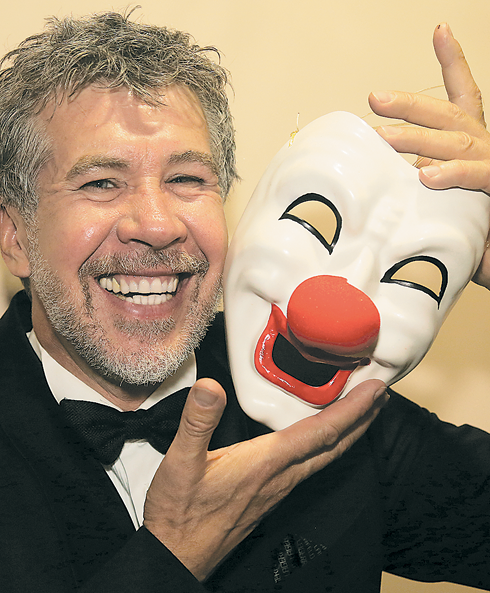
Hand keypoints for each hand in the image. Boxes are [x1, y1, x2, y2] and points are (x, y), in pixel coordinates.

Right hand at [144, 377, 386, 580]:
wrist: (178, 554)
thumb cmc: (180, 512)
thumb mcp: (180, 462)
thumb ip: (197, 422)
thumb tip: (210, 388)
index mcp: (266, 463)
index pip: (321, 431)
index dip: (352, 409)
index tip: (375, 389)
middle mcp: (281, 475)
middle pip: (334, 445)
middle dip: (362, 418)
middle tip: (381, 395)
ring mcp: (279, 487)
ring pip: (326, 456)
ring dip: (350, 432)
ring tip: (363, 413)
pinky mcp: (272, 494)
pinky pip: (312, 464)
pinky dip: (329, 445)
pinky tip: (324, 441)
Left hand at [368, 22, 489, 288]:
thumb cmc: (469, 220)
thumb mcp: (438, 191)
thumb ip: (416, 177)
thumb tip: (379, 175)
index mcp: (471, 141)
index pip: (462, 95)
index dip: (453, 61)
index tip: (439, 31)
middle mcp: (483, 145)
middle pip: (448, 115)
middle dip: (411, 105)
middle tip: (376, 99)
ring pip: (455, 141)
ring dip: (417, 137)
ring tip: (383, 137)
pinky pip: (477, 176)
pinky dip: (452, 174)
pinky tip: (425, 174)